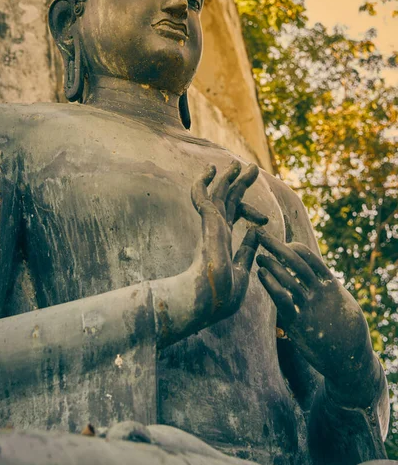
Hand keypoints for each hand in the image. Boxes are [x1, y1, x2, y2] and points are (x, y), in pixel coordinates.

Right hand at [191, 160, 266, 322]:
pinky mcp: (208, 221)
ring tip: (238, 164)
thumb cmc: (224, 295)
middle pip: (228, 198)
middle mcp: (215, 229)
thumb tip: (255, 232)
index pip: (234, 216)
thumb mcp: (243, 269)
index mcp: (222, 241)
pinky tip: (212, 169)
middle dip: (239, 183)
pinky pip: (201, 196)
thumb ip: (247, 249)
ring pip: (218, 193)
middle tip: (250, 168)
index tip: (264, 220)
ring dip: (228, 177)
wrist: (213, 300)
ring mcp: (211, 225)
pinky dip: (202, 182)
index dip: (249, 212)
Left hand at [256, 230, 375, 403]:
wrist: (350, 360)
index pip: (311, 258)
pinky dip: (270, 284)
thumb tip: (319, 275)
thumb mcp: (343, 303)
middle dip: (277, 247)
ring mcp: (310, 307)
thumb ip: (329, 288)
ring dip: (271, 264)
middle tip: (261, 235)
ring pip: (287, 278)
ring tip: (258, 255)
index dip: (294, 248)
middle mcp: (320, 293)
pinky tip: (261, 274)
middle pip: (296, 262)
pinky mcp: (299, 324)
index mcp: (331, 285)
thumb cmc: (347, 330)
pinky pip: (282, 299)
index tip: (283, 242)